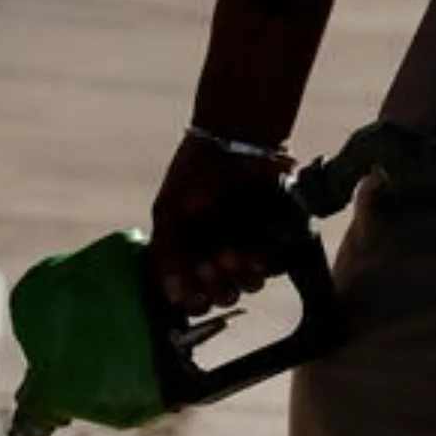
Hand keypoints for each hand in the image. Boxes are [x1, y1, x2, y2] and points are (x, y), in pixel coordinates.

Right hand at [148, 136, 296, 314]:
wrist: (236, 138)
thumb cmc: (196, 169)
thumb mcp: (169, 210)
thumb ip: (165, 251)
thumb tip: (171, 294)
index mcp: (186, 252)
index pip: (189, 294)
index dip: (190, 298)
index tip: (189, 289)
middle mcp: (214, 255)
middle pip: (217, 296)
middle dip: (213, 288)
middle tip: (209, 263)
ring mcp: (243, 250)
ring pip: (243, 287)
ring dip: (236, 279)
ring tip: (230, 253)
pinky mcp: (270, 242)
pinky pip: (268, 270)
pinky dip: (260, 268)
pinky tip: (254, 255)